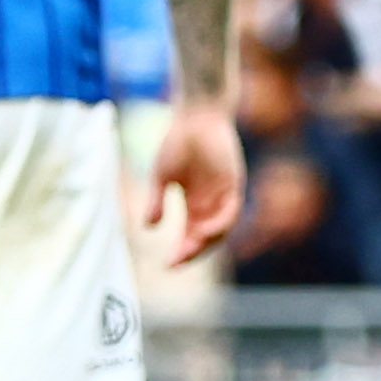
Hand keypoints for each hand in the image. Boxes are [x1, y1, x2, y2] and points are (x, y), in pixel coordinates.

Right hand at [143, 101, 244, 262]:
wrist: (196, 115)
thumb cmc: (178, 141)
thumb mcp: (162, 176)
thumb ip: (157, 201)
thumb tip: (147, 228)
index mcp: (195, 204)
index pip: (191, 236)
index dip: (181, 252)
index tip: (167, 265)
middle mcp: (211, 203)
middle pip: (206, 239)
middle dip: (192, 253)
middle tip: (175, 263)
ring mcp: (224, 195)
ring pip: (220, 230)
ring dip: (206, 243)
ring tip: (188, 251)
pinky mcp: (233, 184)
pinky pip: (231, 212)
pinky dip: (220, 224)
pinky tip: (205, 231)